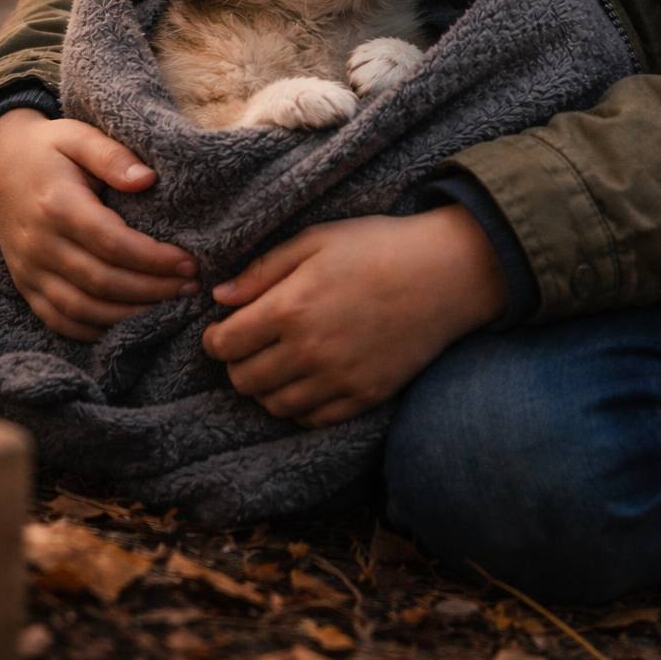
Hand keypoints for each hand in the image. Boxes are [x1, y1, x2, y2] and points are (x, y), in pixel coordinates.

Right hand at [0, 108, 198, 340]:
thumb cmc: (49, 149)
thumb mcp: (80, 136)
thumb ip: (113, 155)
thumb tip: (147, 179)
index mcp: (56, 205)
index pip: (112, 242)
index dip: (153, 258)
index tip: (189, 262)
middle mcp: (38, 244)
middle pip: (102, 281)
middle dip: (152, 290)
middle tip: (191, 288)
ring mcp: (28, 270)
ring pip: (83, 309)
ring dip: (130, 315)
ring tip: (171, 307)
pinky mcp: (25, 286)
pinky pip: (60, 320)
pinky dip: (96, 330)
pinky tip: (130, 325)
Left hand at [201, 206, 508, 427]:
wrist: (446, 273)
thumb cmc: (378, 246)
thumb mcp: (316, 240)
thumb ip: (263, 270)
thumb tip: (219, 297)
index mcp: (291, 308)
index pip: (225, 344)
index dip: (214, 339)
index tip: (221, 330)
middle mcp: (309, 352)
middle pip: (244, 380)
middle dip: (235, 363)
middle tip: (248, 345)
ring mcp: (338, 380)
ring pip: (274, 405)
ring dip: (264, 387)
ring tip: (275, 363)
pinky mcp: (364, 397)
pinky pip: (312, 419)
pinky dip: (298, 406)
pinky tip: (305, 381)